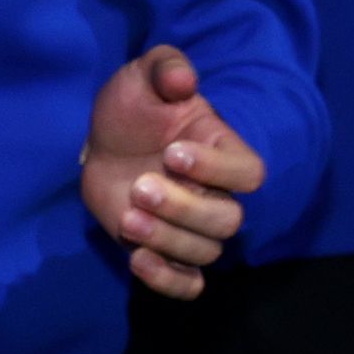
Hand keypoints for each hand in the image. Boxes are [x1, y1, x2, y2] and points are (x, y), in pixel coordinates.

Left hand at [82, 45, 266, 299]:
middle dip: (184, 208)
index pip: (250, 173)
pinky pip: (186, 284)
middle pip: (228, 221)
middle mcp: (217, 194)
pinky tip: (137, 258)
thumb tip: (184, 82)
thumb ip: (166, 69)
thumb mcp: (143, 75)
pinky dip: (167, 280)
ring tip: (128, 215)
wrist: (103, 142)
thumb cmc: (134, 107)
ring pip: (205, 252)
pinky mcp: (165, 252)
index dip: (217, 169)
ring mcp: (191, 228)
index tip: (172, 152)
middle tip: (142, 186)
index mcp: (224, 151)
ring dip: (166, 239)